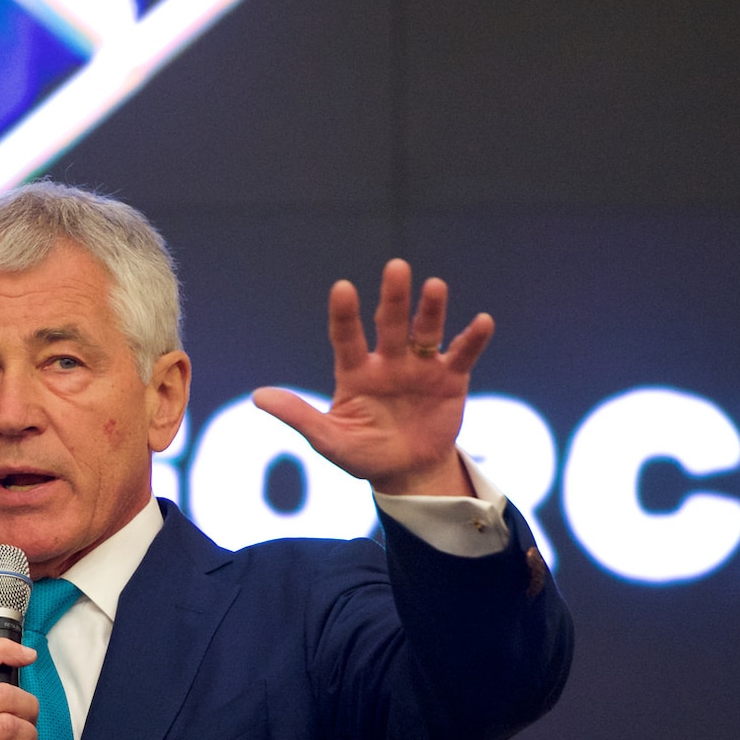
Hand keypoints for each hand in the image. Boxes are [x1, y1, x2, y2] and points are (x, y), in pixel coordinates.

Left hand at [253, 258, 493, 496]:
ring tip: (435, 286)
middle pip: (390, 324)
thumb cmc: (363, 453)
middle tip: (396, 267)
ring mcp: (421, 366)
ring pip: (426, 331)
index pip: (347, 337)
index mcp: (356, 372)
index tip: (342, 288)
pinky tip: (482, 322)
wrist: (407, 472)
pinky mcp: (450, 378)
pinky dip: (472, 338)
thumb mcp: (328, 439)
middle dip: (394, 297)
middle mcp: (388, 361)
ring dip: (432, 309)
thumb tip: (258, 397)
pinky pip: (463, 354)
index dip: (345, 314)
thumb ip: (299, 416)